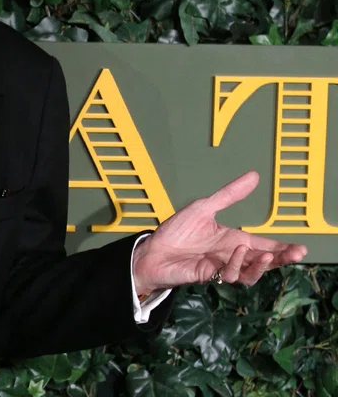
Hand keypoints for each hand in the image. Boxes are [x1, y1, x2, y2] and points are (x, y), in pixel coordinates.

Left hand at [132, 171, 307, 295]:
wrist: (152, 250)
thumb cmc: (176, 231)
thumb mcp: (204, 207)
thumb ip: (229, 195)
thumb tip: (254, 175)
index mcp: (233, 239)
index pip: (263, 244)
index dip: (282, 248)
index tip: (300, 248)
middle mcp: (230, 255)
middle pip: (263, 261)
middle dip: (281, 258)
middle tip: (296, 254)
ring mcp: (221, 267)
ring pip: (250, 272)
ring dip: (260, 264)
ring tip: (266, 254)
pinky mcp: (209, 276)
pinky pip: (230, 275)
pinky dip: (236, 264)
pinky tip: (237, 252)